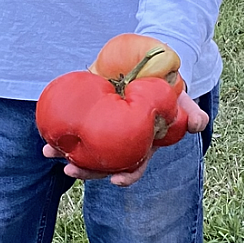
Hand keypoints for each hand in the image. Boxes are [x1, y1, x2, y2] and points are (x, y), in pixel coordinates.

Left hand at [42, 91, 208, 186]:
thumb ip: (191, 113)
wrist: (148, 63)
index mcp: (140, 145)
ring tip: (48, 151)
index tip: (115, 180)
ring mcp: (103, 126)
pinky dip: (58, 125)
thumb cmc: (167, 88)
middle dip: (85, 170)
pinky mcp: (89, 109)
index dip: (126, 176)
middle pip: (102, 163)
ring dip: (65, 151)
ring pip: (83, 146)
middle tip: (69, 168)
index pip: (134, 167)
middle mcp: (119, 140)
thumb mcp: (181, 100)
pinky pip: (72, 121)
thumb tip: (199, 125)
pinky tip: (44, 128)